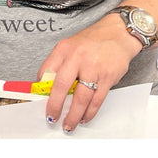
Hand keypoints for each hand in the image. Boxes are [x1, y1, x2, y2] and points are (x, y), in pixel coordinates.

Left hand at [38, 15, 140, 133]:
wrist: (119, 34)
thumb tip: (46, 85)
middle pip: (62, 86)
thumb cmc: (92, 41)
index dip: (41, 87)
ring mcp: (94, 68)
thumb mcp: (70, 46)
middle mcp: (77, 57)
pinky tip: (84, 117)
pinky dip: (89, 112)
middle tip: (51, 118)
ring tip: (68, 124)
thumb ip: (59, 63)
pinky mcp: (108, 77)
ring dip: (73, 115)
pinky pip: (97, 100)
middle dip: (55, 106)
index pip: (47, 70)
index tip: (38, 100)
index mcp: (64, 49)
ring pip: (81, 98)